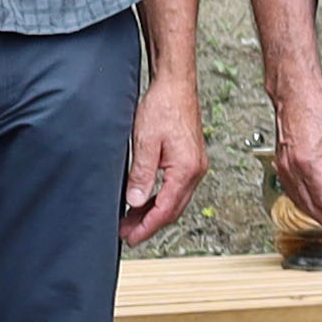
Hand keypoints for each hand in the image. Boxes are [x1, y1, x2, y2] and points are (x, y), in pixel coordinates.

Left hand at [120, 75, 207, 244]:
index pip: (165, 210)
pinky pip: (176, 188)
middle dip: (149, 224)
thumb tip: (135, 201)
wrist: (175, 84)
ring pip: (175, 200)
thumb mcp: (145, 142)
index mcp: (186, 170)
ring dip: (153, 212)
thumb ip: (141, 174)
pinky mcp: (190, 159)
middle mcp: (195, 170)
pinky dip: (160, 198)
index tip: (130, 237)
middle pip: (172, 210)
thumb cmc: (163, 106)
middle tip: (126, 233)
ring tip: (131, 219)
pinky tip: (144, 199)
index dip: (146, 227)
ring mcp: (195, 165)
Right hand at [270, 76, 321, 241]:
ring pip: (301, 203)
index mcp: (307, 164)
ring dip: (319, 217)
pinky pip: (294, 193)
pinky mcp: (282, 166)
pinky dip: (307, 205)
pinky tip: (317, 208)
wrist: (296, 94)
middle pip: (312, 207)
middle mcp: (291, 170)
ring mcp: (284, 169)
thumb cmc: (318, 109)